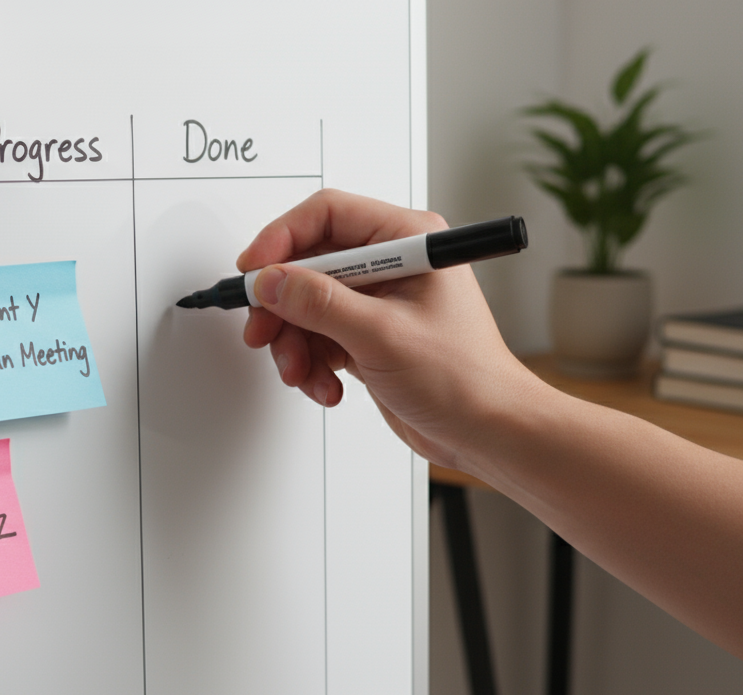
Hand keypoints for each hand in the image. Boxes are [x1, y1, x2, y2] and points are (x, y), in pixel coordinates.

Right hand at [238, 189, 545, 469]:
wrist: (488, 431)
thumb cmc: (466, 379)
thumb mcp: (382, 335)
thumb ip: (320, 303)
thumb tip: (270, 281)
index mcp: (408, 241)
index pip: (327, 215)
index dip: (282, 239)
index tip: (253, 271)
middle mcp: (392, 262)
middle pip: (308, 263)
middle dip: (283, 305)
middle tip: (264, 332)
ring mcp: (378, 300)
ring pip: (306, 305)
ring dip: (295, 343)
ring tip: (304, 373)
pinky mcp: (368, 334)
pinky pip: (318, 337)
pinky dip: (312, 363)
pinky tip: (327, 386)